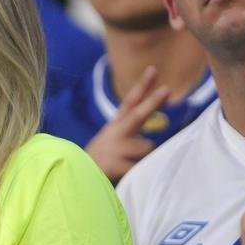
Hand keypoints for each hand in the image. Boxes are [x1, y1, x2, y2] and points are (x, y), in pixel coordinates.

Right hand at [85, 66, 168, 182]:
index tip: (153, 69)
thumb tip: (157, 120)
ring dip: (147, 154)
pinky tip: (132, 174)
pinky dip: (140, 171)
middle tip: (167, 89)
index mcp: (117, 125)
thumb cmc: (106, 156)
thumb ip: (134, 125)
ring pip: (145, 146)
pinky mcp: (112, 165)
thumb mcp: (117, 138)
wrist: (78, 176)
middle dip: (152, 102)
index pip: (131, 102)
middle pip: (137, 115)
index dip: (143, 86)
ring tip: (133, 161)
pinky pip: (137, 167)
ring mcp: (113, 148)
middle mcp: (115, 133)